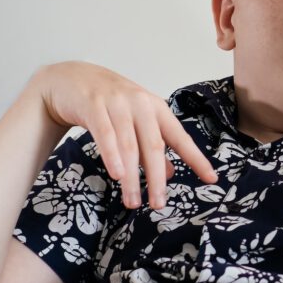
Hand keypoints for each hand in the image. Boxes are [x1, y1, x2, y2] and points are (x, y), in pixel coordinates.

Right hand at [31, 61, 217, 208]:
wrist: (71, 77)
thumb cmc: (109, 103)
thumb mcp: (136, 122)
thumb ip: (152, 147)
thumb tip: (169, 174)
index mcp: (157, 108)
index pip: (181, 137)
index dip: (196, 159)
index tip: (212, 179)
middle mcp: (141, 104)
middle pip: (155, 146)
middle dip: (157, 178)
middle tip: (158, 205)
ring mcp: (117, 104)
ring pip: (129, 145)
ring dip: (132, 177)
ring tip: (133, 202)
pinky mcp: (93, 106)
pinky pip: (105, 135)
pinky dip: (112, 156)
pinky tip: (117, 176)